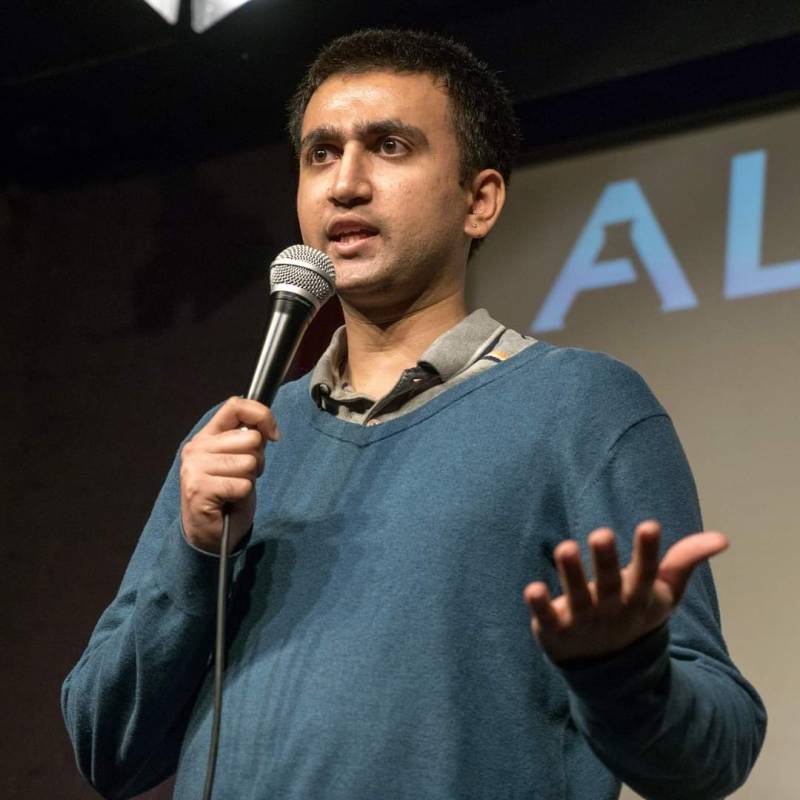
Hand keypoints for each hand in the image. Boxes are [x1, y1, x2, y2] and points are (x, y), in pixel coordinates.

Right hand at [180, 397, 279, 553]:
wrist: (208, 535)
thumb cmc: (228, 496)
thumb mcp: (240, 461)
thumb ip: (248, 441)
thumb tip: (267, 427)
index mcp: (206, 436)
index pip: (235, 406)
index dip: (262, 415)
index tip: (274, 435)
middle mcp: (196, 447)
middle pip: (250, 438)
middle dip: (257, 460)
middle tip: (243, 476)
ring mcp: (194, 467)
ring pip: (248, 462)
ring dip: (249, 479)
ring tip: (235, 489)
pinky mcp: (199, 488)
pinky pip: (242, 485)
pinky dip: (243, 496)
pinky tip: (230, 501)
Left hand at [523, 520, 727, 663]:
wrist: (611, 668)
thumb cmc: (634, 612)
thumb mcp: (663, 591)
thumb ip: (685, 561)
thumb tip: (722, 538)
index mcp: (640, 596)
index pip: (647, 573)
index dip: (648, 551)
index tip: (649, 525)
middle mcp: (613, 608)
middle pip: (610, 584)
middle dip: (606, 561)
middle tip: (601, 533)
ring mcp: (584, 621)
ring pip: (578, 597)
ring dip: (571, 574)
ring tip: (564, 547)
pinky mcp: (556, 629)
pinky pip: (547, 617)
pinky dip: (540, 606)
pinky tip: (532, 588)